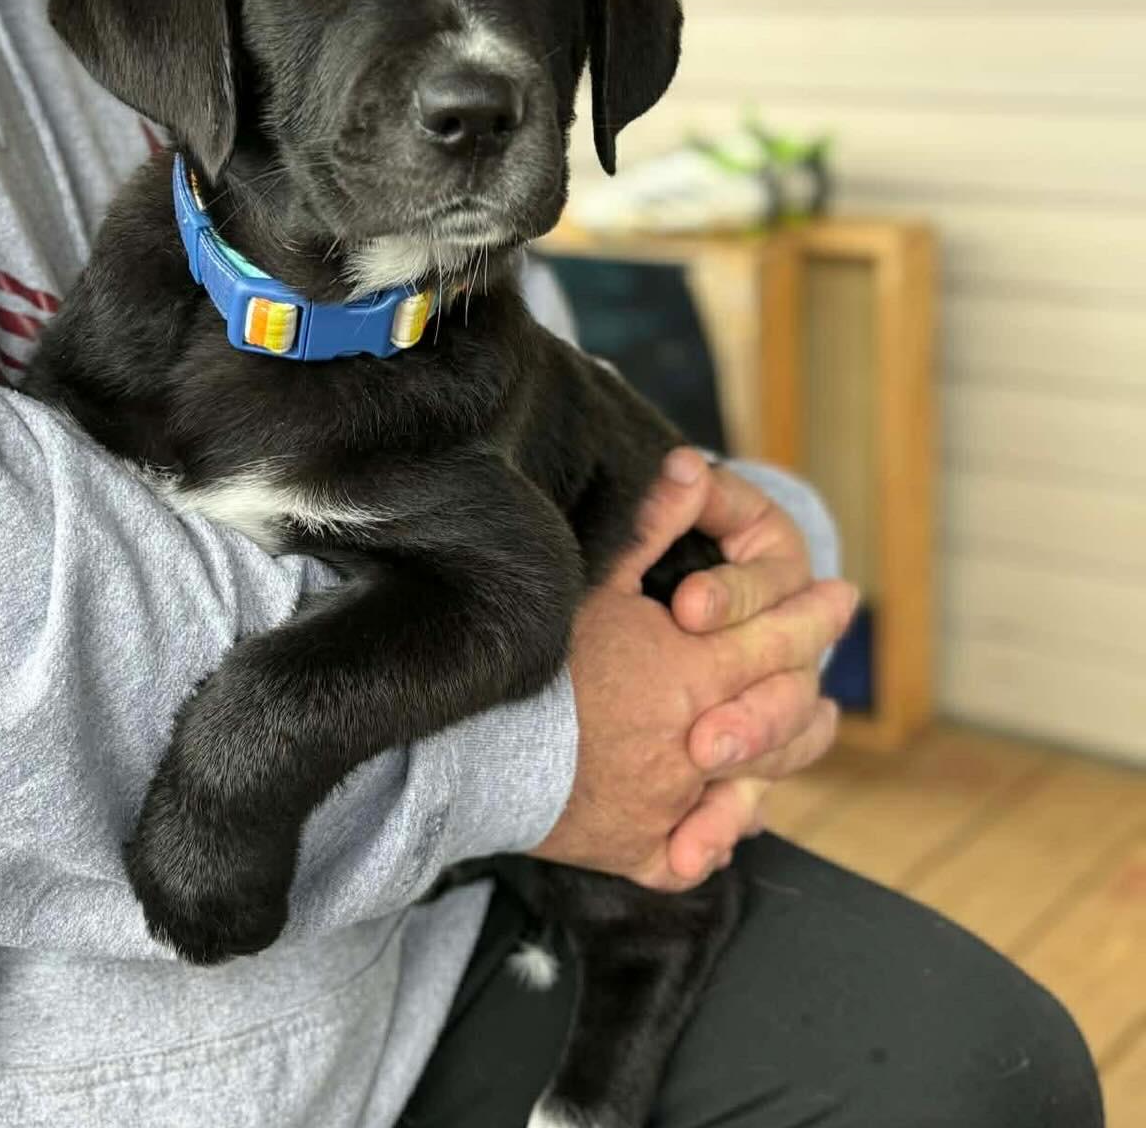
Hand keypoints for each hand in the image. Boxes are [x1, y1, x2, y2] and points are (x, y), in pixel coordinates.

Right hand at [530, 449, 854, 890]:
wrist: (475, 747)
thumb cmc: (537, 658)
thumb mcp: (595, 580)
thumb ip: (652, 526)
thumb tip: (689, 463)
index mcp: (695, 673)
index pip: (778, 640)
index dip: (814, 616)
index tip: (841, 596)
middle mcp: (699, 743)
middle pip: (781, 711)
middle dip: (807, 673)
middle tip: (827, 655)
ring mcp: (673, 804)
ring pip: (753, 787)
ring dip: (781, 752)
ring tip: (804, 725)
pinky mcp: (638, 849)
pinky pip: (694, 854)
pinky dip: (712, 838)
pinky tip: (725, 821)